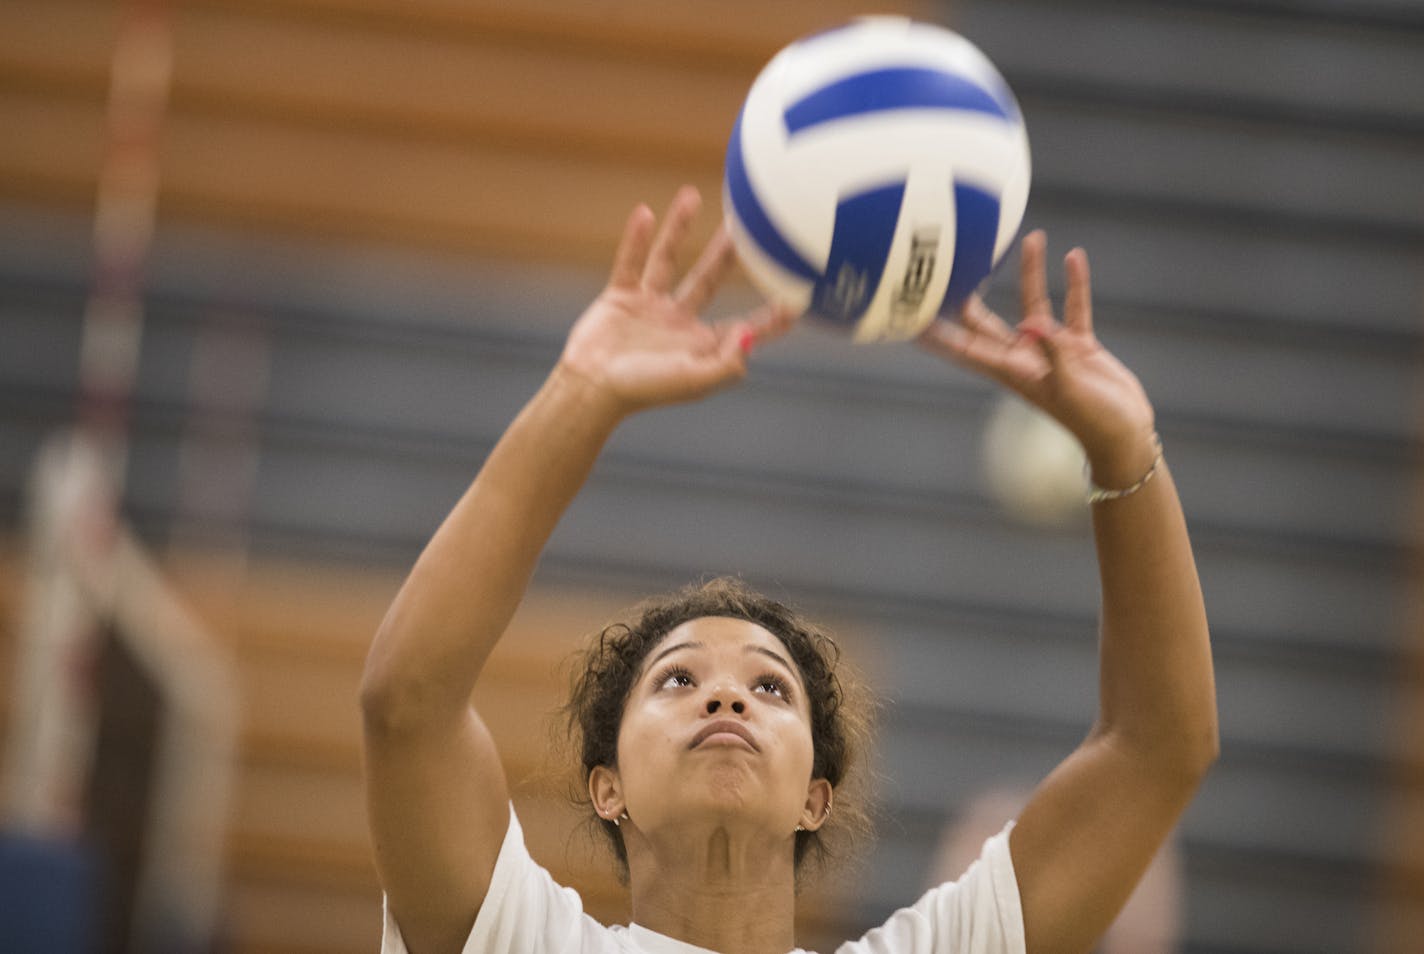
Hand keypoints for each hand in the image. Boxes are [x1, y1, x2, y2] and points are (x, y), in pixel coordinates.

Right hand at [559, 186, 794, 416]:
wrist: (590, 390)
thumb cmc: (643, 392)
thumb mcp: (693, 381)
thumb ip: (726, 362)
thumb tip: (749, 333)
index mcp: (702, 345)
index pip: (747, 326)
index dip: (773, 315)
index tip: (800, 295)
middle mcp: (679, 322)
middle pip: (709, 279)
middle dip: (727, 253)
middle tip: (747, 223)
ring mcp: (649, 307)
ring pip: (668, 259)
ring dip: (679, 228)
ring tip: (691, 195)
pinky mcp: (621, 297)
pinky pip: (631, 262)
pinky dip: (636, 239)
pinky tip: (645, 212)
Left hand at [918, 231, 1155, 476]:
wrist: (1125, 436)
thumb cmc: (1095, 422)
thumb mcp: (1072, 388)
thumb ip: (1053, 354)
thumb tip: (1031, 323)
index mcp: (1014, 372)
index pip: (967, 349)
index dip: (940, 336)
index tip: (912, 320)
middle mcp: (1025, 358)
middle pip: (987, 321)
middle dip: (968, 298)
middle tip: (948, 267)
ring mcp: (1051, 350)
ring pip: (1034, 303)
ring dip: (1032, 273)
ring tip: (1032, 239)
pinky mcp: (1079, 347)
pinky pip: (1074, 309)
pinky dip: (1075, 285)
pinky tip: (1074, 257)